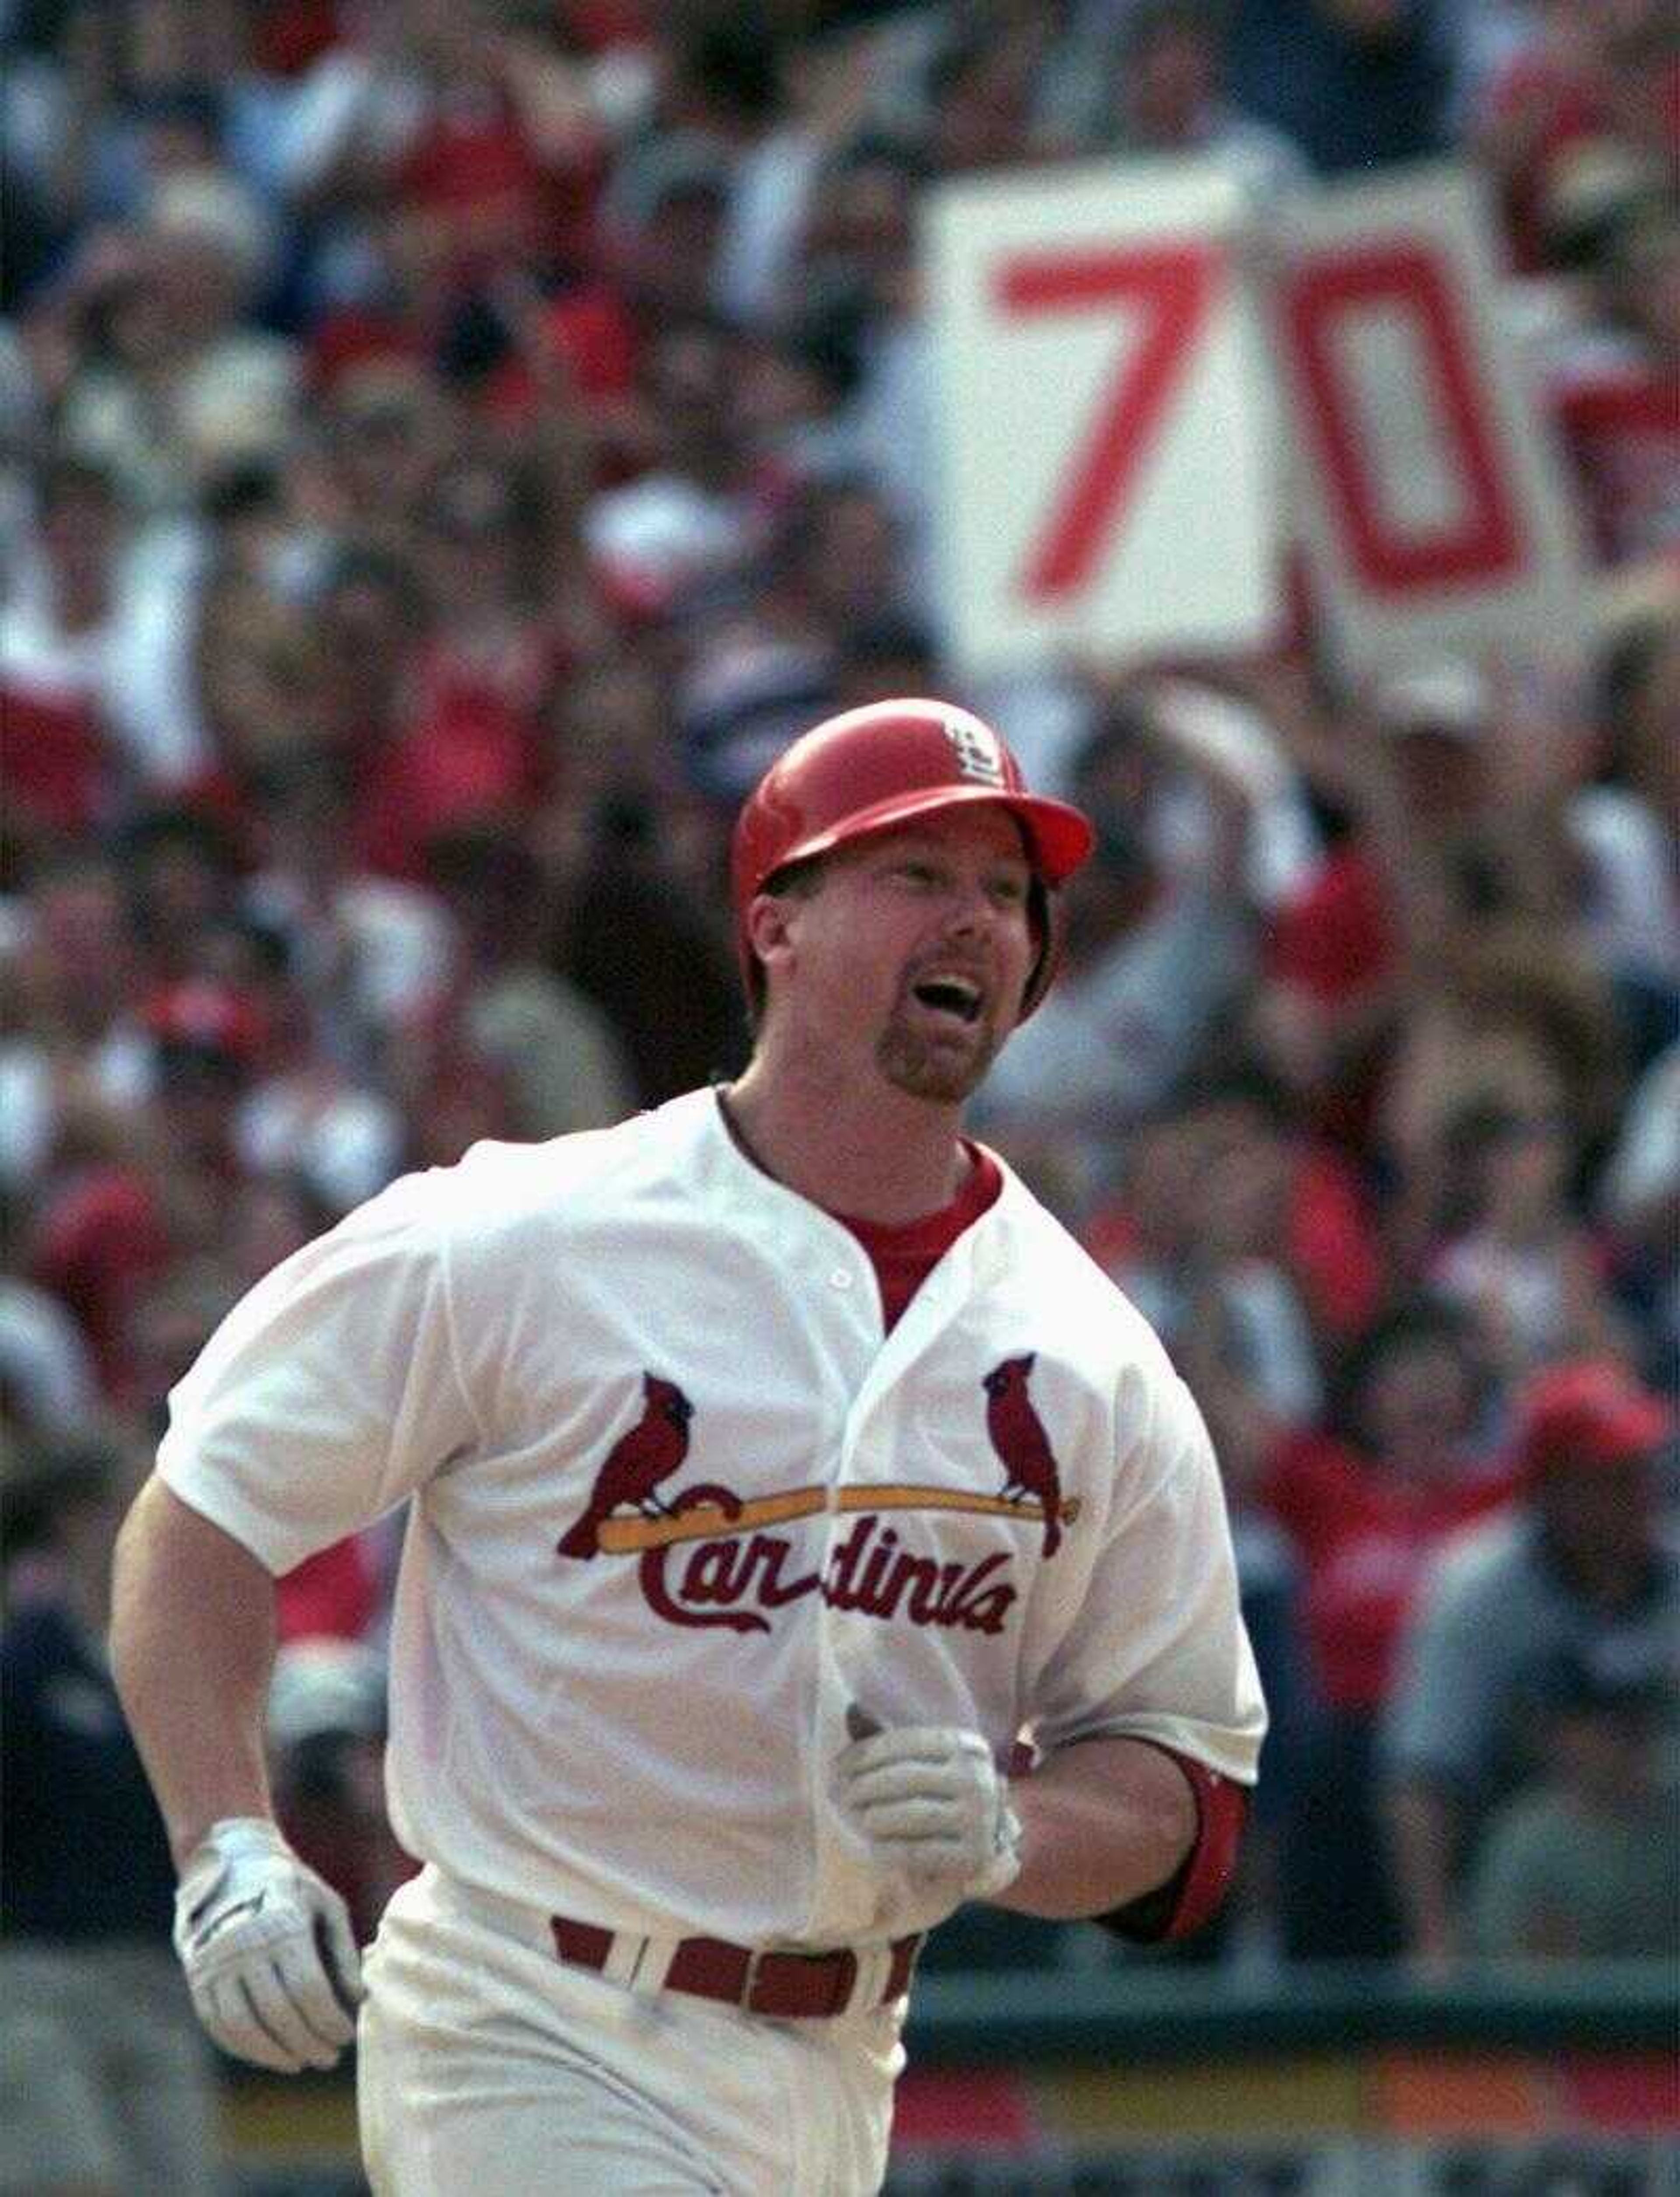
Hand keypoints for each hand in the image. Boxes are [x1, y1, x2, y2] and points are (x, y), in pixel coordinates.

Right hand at [172, 1818, 363, 2071]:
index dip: (329, 2020)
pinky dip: (243, 2046)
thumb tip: (359, 1999)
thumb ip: (343, 1951)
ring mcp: (216, 1964)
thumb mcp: (326, 1904)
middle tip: (329, 2058)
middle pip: (278, 2013)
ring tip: (300, 2063)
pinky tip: (268, 2053)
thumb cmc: (289, 1886)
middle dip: (307, 2043)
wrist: (230, 1862)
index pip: (309, 1990)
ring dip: (274, 2053)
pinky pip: (218, 2024)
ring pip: (243, 2026)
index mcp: (283, 1926)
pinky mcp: (197, 1977)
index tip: (347, 2036)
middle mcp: (245, 1947)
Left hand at [833, 1717, 1021, 1899]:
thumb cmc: (935, 1796)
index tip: (837, 1765)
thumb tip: (851, 1711)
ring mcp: (980, 1818)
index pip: (907, 1741)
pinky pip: (920, 1851)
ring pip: (913, 1814)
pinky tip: (870, 1847)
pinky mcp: (973, 1856)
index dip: (866, 1752)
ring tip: (854, 1817)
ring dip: (875, 1816)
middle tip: (836, 1793)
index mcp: (966, 1746)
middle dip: (865, 1785)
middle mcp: (978, 1778)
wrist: (977, 1847)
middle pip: (907, 1776)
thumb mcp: (919, 1764)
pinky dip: (890, 1849)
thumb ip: (887, 1743)